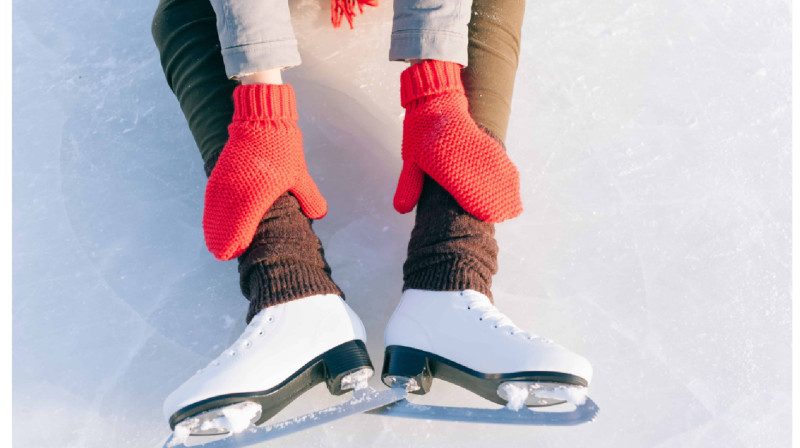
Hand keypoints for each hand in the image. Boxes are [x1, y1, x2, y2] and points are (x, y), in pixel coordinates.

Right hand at [203, 84, 325, 259]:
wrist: (262, 121)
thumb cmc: (283, 150)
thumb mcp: (299, 175)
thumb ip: (309, 196)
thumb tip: (319, 215)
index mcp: (258, 194)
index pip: (243, 225)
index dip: (238, 240)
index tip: (236, 253)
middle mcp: (238, 189)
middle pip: (225, 222)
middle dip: (223, 240)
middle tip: (223, 255)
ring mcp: (226, 181)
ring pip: (215, 210)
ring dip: (213, 228)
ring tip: (214, 244)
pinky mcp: (219, 172)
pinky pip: (212, 197)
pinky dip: (210, 211)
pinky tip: (211, 220)